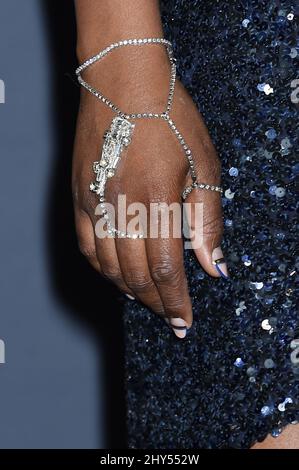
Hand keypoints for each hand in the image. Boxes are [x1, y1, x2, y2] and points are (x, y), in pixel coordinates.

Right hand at [72, 51, 227, 337]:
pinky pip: (86, 244)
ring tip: (148, 301)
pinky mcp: (79, 195)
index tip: (184, 321)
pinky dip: (102, 268)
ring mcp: (95, 202)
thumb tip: (214, 266)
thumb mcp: (204, 164)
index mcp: (158, 200)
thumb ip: (208, 221)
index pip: (166, 269)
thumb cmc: (170, 117)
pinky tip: (116, 276)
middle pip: (136, 274)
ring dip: (130, 290)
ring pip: (109, 266)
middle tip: (170, 318)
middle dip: (157, 303)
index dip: (176, 301)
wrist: (124, 82)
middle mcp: (122, 207)